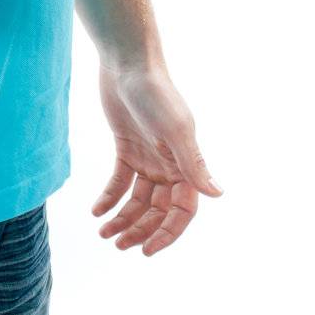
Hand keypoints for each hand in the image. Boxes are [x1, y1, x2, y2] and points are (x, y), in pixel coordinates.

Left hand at [91, 61, 222, 254]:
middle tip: (118, 245)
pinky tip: (96, 210)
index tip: (146, 251)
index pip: (182, 211)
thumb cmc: (156, 93)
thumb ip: (194, 163)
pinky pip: (119, 181)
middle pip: (157, 210)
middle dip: (140, 230)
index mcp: (185, 164)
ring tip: (103, 233)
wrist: (127, 64)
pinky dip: (109, 197)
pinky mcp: (127, 148)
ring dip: (123, 218)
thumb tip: (218, 194)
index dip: (167, 233)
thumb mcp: (175, 129)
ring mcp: (148, 157)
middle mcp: (169, 164)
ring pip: (138, 199)